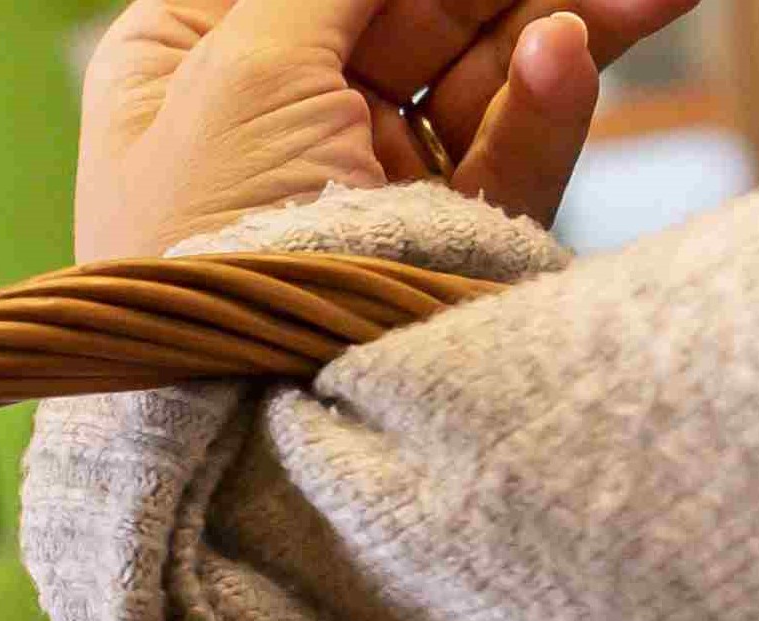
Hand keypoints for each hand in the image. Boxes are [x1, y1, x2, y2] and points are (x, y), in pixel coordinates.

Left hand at [78, 0, 695, 261]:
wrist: (232, 440)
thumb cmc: (201, 248)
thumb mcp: (245, 67)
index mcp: (191, 50)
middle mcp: (272, 107)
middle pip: (420, 7)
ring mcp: (357, 176)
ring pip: (481, 70)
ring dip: (566, 19)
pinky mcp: (427, 240)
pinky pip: (502, 154)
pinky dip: (542, 107)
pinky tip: (567, 58)